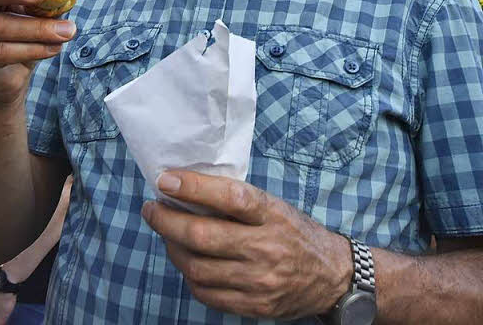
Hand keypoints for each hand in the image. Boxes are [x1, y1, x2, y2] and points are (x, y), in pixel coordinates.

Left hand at [141, 171, 351, 319]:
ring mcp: (260, 280)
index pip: (229, 197)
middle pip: (202, 236)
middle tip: (151, 210)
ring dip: (172, 248)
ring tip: (167, 235)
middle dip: (166, 221)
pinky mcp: (256, 305)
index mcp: (271, 215)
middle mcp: (266, 248)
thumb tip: (182, 187)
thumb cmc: (294, 232)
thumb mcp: (273, 206)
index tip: (164, 180)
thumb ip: (235, 200)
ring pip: (197, 267)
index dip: (193, 187)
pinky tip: (186, 261)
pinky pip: (206, 293)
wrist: (333, 276)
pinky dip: (189, 276)